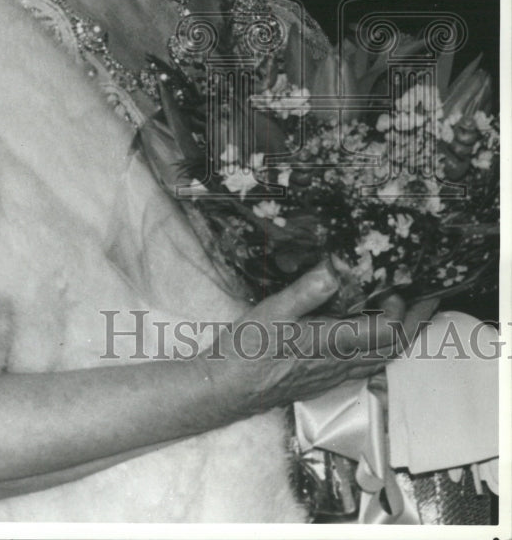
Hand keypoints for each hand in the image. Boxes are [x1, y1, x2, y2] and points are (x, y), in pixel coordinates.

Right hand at [208, 261, 406, 415]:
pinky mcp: (323, 380)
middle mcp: (339, 364)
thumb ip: (306, 291)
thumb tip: (335, 268)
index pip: (385, 331)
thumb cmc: (247, 349)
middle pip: (392, 348)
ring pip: (381, 360)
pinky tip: (372, 338)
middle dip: (415, 324)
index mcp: (331, 344)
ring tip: (410, 316)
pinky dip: (380, 349)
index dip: (401, 309)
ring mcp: (333, 375)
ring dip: (400, 338)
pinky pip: (365, 367)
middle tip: (429, 301)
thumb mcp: (272, 311)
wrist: (227, 388)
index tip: (400, 287)